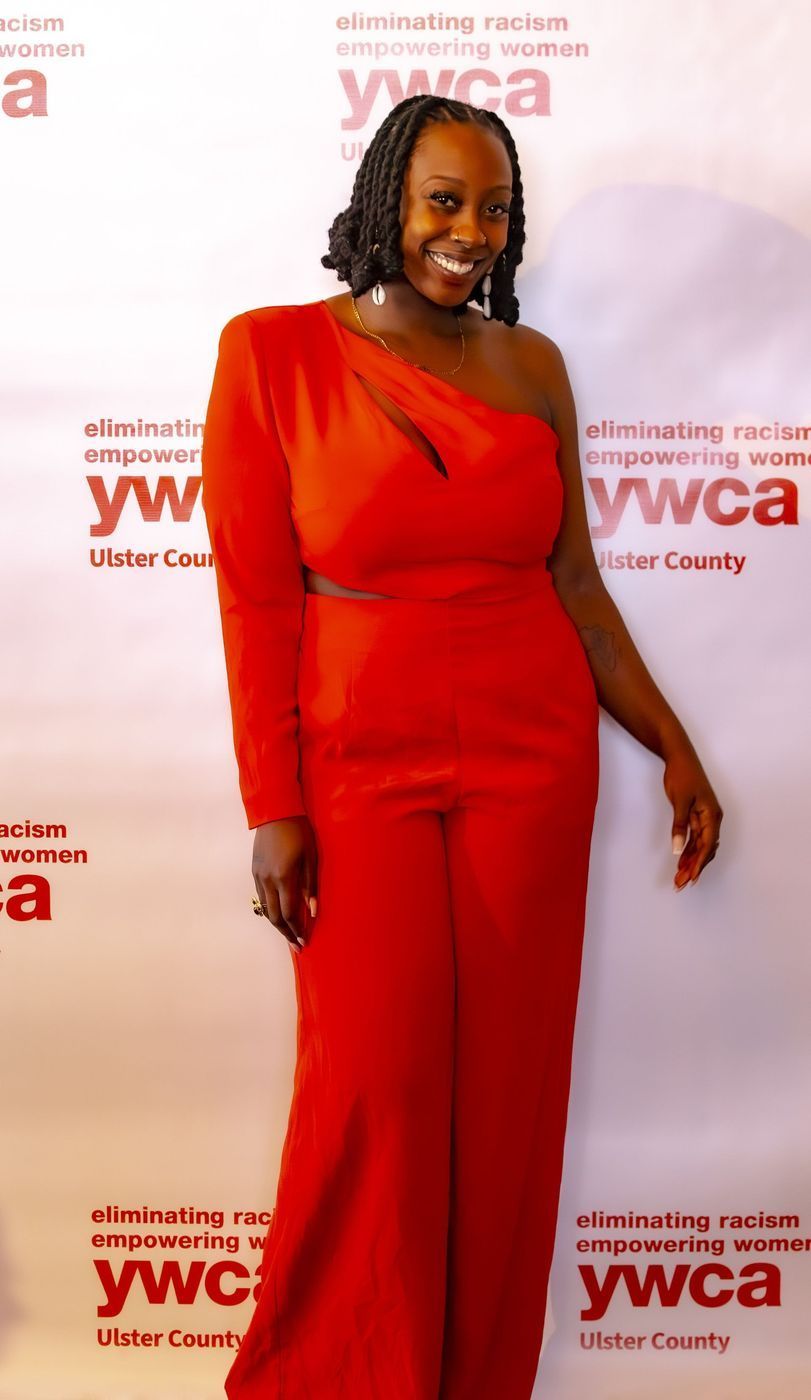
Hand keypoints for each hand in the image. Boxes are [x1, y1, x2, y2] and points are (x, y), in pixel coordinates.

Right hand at [252, 816, 318, 950]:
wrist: (275, 812)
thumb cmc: (300, 832)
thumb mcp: (311, 857)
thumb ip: (310, 886)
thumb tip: (313, 911)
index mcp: (284, 877)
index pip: (289, 913)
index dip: (296, 930)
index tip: (303, 942)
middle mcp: (267, 880)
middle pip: (274, 916)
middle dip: (286, 933)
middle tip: (296, 945)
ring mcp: (258, 876)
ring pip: (265, 908)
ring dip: (277, 923)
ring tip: (289, 933)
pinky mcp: (254, 870)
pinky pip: (261, 896)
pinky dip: (270, 909)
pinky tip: (278, 912)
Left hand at [662, 742, 723, 889]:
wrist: (679, 756)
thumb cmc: (682, 775)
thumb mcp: (679, 802)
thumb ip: (680, 826)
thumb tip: (678, 849)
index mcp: (712, 815)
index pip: (707, 845)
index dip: (699, 864)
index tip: (691, 878)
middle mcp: (712, 818)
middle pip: (705, 849)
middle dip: (694, 867)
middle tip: (681, 883)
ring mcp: (704, 817)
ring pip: (699, 846)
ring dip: (690, 861)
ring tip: (679, 877)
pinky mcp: (696, 815)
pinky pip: (694, 838)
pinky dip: (688, 850)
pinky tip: (681, 861)